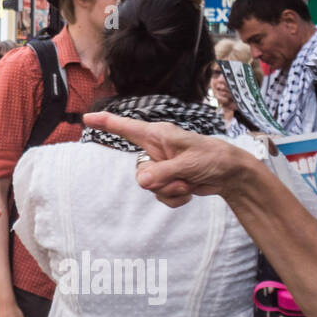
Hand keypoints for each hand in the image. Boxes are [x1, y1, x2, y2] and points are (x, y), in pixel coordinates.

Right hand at [82, 112, 254, 207]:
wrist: (230, 174)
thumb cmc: (211, 158)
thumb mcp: (188, 164)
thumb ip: (163, 173)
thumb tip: (142, 181)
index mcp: (158, 135)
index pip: (126, 128)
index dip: (105, 123)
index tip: (86, 118)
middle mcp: (156, 150)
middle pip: (140, 172)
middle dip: (159, 181)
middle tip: (181, 177)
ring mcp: (162, 167)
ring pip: (150, 187)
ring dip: (171, 191)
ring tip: (188, 182)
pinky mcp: (169, 181)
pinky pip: (161, 197)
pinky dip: (176, 198)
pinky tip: (190, 190)